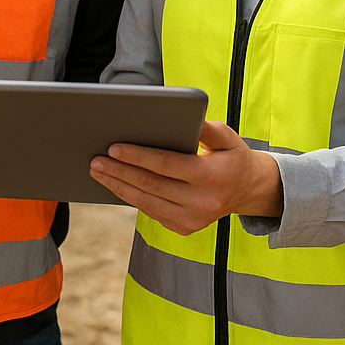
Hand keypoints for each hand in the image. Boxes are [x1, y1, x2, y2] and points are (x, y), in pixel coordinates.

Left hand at [88, 121, 282, 235]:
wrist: (248, 190)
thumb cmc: (232, 156)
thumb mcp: (228, 137)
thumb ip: (207, 128)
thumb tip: (186, 117)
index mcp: (211, 177)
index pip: (166, 165)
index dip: (138, 157)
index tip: (114, 147)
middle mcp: (202, 202)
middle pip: (151, 185)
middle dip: (120, 172)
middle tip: (96, 161)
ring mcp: (192, 219)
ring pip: (147, 203)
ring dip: (119, 187)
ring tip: (98, 172)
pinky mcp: (185, 228)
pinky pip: (152, 212)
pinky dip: (132, 198)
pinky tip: (116, 185)